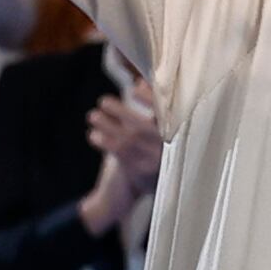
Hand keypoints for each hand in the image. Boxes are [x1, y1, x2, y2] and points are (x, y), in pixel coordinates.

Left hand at [78, 72, 164, 230]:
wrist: (157, 189)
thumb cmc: (155, 151)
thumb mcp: (161, 132)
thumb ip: (155, 109)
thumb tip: (141, 80)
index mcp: (177, 133)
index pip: (165, 111)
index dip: (150, 96)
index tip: (135, 86)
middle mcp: (167, 146)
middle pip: (142, 126)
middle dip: (120, 111)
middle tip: (103, 102)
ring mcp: (153, 159)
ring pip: (127, 138)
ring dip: (106, 125)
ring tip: (93, 116)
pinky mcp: (137, 171)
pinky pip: (118, 151)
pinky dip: (103, 141)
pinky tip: (94, 135)